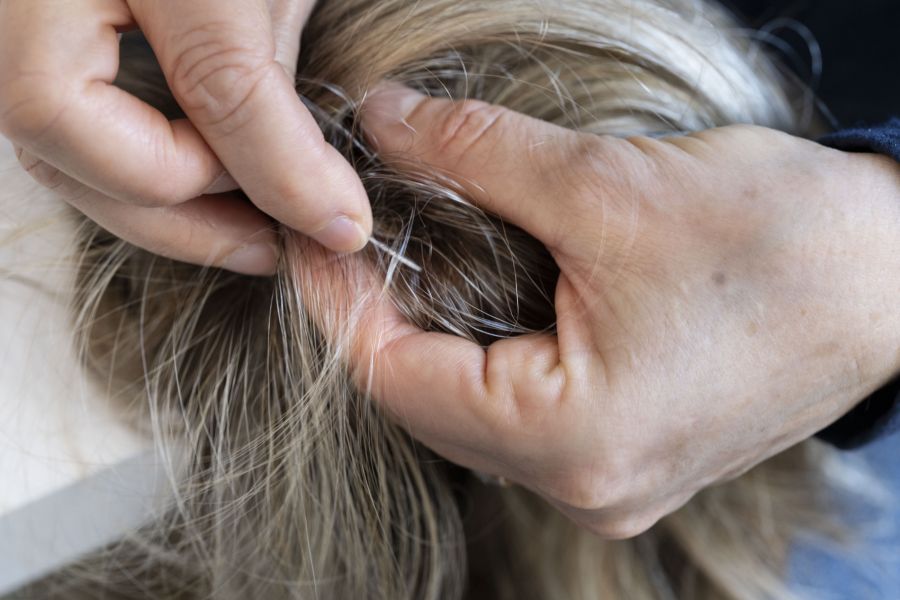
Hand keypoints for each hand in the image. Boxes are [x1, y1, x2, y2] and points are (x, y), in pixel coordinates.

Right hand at [0, 0, 370, 274]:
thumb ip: (267, 74)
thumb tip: (309, 196)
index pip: (210, 76)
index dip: (283, 170)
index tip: (341, 220)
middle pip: (69, 135)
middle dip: (187, 215)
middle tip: (273, 247)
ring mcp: (5, 10)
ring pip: (45, 144)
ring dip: (151, 209)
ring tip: (240, 234)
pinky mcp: (16, 35)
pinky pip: (51, 125)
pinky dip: (122, 171)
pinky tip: (192, 187)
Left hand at [329, 84, 899, 537]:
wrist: (896, 277)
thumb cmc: (781, 241)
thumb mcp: (609, 186)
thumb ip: (477, 154)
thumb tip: (388, 122)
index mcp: (573, 440)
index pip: (394, 378)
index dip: (336, 301)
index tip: (309, 235)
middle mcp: (585, 482)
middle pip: (426, 404)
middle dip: (376, 319)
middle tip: (346, 241)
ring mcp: (609, 479)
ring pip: (468, 413)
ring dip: (426, 337)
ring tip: (399, 261)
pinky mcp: (627, 454)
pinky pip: (516, 415)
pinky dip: (479, 356)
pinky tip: (470, 298)